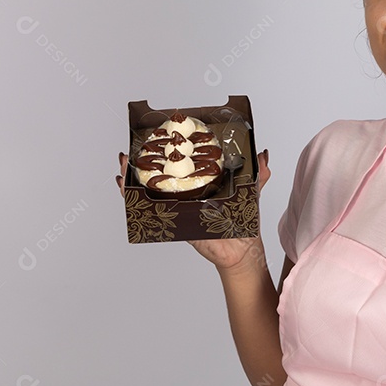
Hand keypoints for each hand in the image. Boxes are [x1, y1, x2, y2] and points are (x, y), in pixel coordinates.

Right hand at [116, 149, 272, 272]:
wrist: (243, 250)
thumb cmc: (244, 222)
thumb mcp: (251, 192)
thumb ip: (257, 174)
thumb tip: (262, 154)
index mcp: (204, 185)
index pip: (184, 165)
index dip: (170, 151)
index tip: (159, 135)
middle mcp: (188, 195)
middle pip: (161, 174)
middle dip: (145, 161)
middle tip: (134, 147)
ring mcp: (178, 208)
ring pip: (150, 190)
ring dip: (133, 176)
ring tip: (123, 164)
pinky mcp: (173, 221)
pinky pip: (149, 211)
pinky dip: (134, 199)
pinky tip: (126, 187)